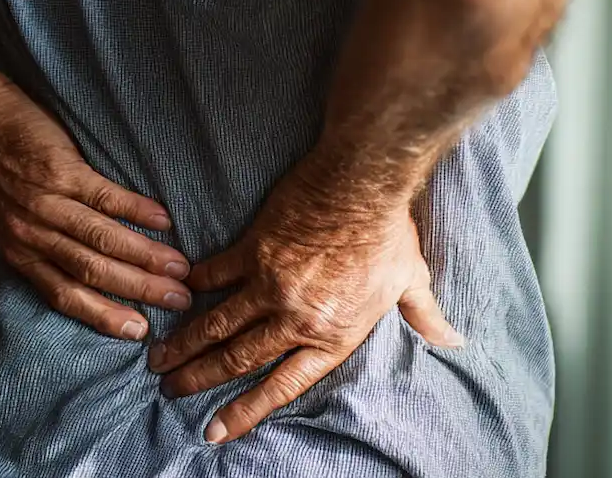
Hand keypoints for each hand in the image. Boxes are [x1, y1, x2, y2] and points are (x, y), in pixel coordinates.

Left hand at [0, 110, 191, 341]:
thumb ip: (30, 252)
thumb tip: (68, 277)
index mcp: (19, 252)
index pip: (64, 294)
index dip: (103, 314)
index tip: (138, 331)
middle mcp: (32, 233)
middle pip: (92, 271)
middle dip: (139, 289)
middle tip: (178, 299)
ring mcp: (48, 202)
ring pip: (102, 238)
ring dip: (144, 255)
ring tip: (179, 267)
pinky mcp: (61, 169)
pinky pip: (105, 196)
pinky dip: (136, 209)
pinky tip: (162, 220)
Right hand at [148, 167, 463, 443]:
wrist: (361, 183)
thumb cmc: (388, 233)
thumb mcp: (412, 281)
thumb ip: (424, 316)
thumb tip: (453, 341)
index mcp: (332, 335)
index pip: (280, 386)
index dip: (245, 411)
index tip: (214, 429)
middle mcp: (295, 318)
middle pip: (237, 359)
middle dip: (199, 379)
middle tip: (170, 390)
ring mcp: (268, 284)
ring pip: (217, 324)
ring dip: (184, 344)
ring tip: (157, 357)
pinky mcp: (251, 249)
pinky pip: (214, 274)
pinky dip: (192, 286)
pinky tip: (173, 294)